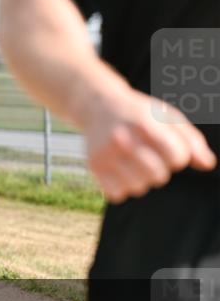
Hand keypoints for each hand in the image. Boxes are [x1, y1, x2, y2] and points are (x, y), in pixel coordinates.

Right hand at [81, 89, 215, 203]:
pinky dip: (122, 188)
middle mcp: (122, 139)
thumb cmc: (140, 114)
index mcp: (144, 123)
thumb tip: (207, 165)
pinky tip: (120, 171)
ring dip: (141, 179)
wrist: (97, 105)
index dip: (178, 155)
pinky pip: (117, 195)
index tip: (167, 146)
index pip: (177, 157)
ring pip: (138, 187)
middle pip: (158, 176)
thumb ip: (192, 140)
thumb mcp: (168, 117)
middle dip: (160, 169)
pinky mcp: (93, 166)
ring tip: (134, 162)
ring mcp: (105, 153)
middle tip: (149, 155)